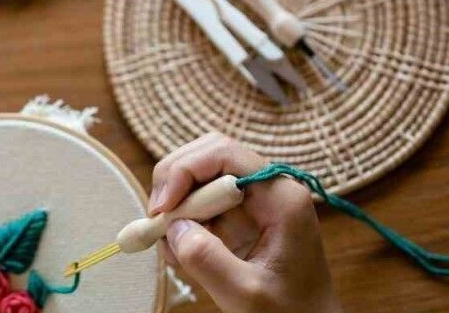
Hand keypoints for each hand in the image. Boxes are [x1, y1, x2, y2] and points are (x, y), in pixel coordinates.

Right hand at [150, 133, 340, 312]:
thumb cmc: (290, 312)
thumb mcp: (247, 294)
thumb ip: (210, 261)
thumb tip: (174, 227)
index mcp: (281, 196)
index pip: (224, 153)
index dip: (185, 170)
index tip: (163, 209)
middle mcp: (269, 187)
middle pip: (209, 155)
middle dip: (175, 182)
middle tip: (157, 220)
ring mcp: (255, 199)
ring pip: (202, 176)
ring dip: (177, 204)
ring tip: (171, 244)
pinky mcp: (242, 215)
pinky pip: (203, 201)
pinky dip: (183, 220)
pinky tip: (181, 250)